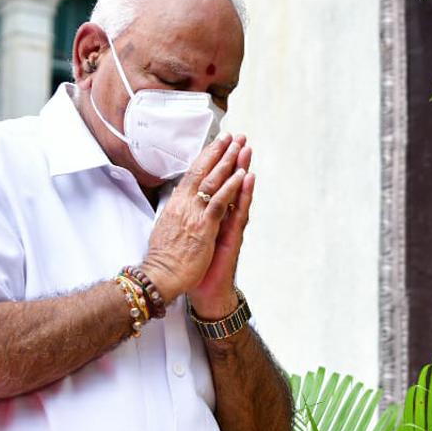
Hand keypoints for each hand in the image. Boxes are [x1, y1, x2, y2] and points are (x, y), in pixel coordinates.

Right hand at [140, 134, 246, 305]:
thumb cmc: (164, 259)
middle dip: (219, 151)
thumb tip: (177, 201)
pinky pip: (220, 202)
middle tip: (232, 135)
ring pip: (213, 181)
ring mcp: (194, 214)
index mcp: (175, 205)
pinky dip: (232, 187)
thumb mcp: (165, 228)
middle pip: (203, 171)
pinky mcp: (204, 227)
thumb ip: (175, 213)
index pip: (191, 174)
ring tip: (241, 146)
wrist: (160, 277)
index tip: (216, 144)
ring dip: (229, 162)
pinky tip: (242, 174)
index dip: (205, 158)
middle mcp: (184, 205)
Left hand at [189, 141, 253, 318]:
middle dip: (233, 160)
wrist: (206, 293)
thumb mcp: (189, 237)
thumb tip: (182, 201)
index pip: (215, 185)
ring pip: (237, 194)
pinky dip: (244, 194)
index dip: (217, 164)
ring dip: (242, 170)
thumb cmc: (196, 266)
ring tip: (247, 150)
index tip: (219, 143)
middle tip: (240, 137)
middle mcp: (223, 218)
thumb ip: (191, 218)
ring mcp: (230, 227)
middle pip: (229, 184)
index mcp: (210, 215)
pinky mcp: (233, 238)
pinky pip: (240, 212)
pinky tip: (249, 178)